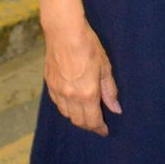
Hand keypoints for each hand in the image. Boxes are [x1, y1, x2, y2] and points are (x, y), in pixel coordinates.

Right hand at [43, 16, 121, 133]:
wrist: (64, 32)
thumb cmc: (88, 46)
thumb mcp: (105, 68)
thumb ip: (109, 91)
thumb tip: (115, 109)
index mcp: (87, 94)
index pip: (93, 120)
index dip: (99, 128)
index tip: (104, 131)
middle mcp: (70, 96)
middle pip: (78, 121)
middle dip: (89, 125)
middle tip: (97, 123)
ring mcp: (58, 91)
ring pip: (67, 114)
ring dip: (77, 117)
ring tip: (86, 113)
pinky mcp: (49, 84)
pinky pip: (57, 104)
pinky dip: (66, 108)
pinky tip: (72, 102)